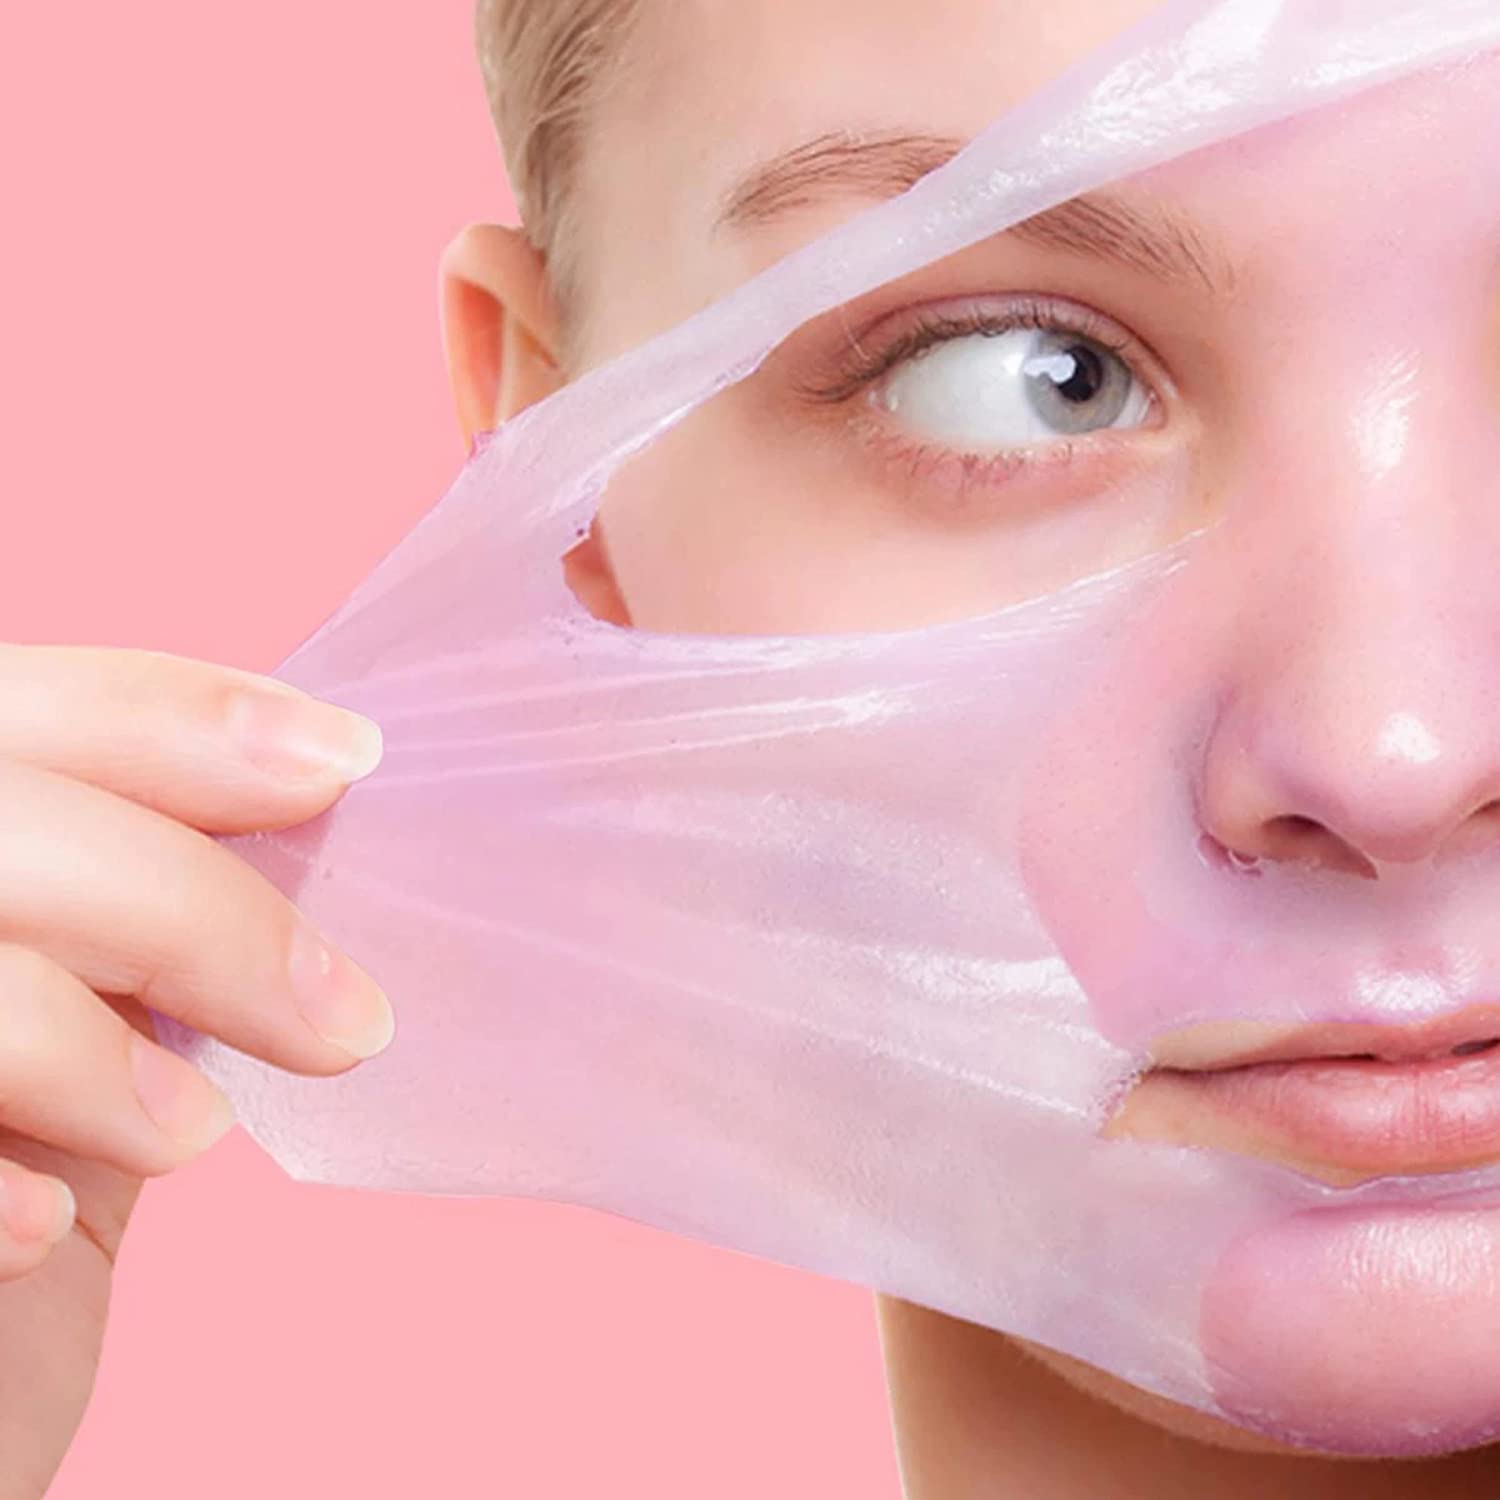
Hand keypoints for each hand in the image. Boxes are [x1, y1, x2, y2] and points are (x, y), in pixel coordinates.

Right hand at [0, 644, 390, 1497]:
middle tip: (346, 1023)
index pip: (26, 708)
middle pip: (7, 817)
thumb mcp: (81, 1026)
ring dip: (96, 1051)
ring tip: (192, 1135)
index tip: (343, 761)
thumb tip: (308, 822)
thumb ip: (138, 922)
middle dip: (197, 909)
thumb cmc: (3, 1190)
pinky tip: (42, 1227)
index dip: (178, 717)